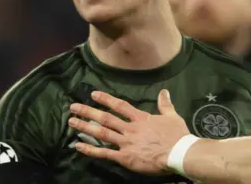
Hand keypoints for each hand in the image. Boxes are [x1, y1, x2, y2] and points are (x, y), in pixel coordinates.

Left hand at [68, 89, 190, 174]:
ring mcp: (126, 143)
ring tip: (72, 122)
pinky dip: (90, 150)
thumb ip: (165, 104)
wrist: (178, 154)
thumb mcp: (172, 116)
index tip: (93, 94)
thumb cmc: (176, 136)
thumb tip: (164, 91)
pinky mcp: (125, 157)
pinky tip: (78, 146)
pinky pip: (104, 153)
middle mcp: (130, 129)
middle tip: (73, 107)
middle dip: (88, 112)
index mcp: (141, 118)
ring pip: (102, 134)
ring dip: (85, 127)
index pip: (119, 106)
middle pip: (105, 118)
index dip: (105, 99)